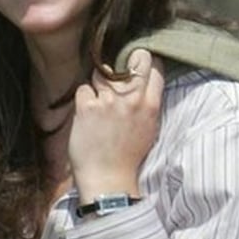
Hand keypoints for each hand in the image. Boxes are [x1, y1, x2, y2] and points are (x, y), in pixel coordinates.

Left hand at [68, 48, 163, 201]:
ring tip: (100, 102)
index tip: (137, 69)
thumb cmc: (127, 157)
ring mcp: (109, 101)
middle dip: (127, 59)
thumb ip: (148, 104)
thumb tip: (143, 83)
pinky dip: (83, 99)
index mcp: (151, 106)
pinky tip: (87, 114)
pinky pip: (83, 88)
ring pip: (103, 71)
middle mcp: (132, 100)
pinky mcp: (87, 107)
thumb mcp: (149, 129)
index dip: (145, 64)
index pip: (155, 67)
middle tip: (119, 71)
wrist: (108, 180)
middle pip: (136, 58)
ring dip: (99, 83)